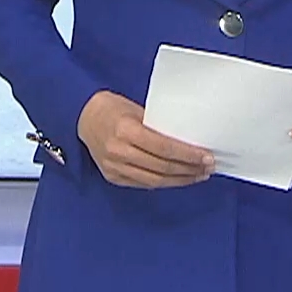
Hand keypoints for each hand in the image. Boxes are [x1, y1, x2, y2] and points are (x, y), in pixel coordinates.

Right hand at [76, 90, 215, 188]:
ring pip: (155, 180)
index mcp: (125, 130)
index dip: (188, 155)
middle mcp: (119, 151)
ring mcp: (114, 167)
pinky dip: (163, 182)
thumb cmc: (112, 108)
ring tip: (197, 176)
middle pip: (162, 167)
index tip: (207, 157)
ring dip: (180, 180)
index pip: (164, 148)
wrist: (83, 117)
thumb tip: (188, 141)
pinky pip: (143, 184)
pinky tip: (177, 178)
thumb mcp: (136, 110)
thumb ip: (158, 127)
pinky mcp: (113, 177)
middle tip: (207, 168)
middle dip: (189, 170)